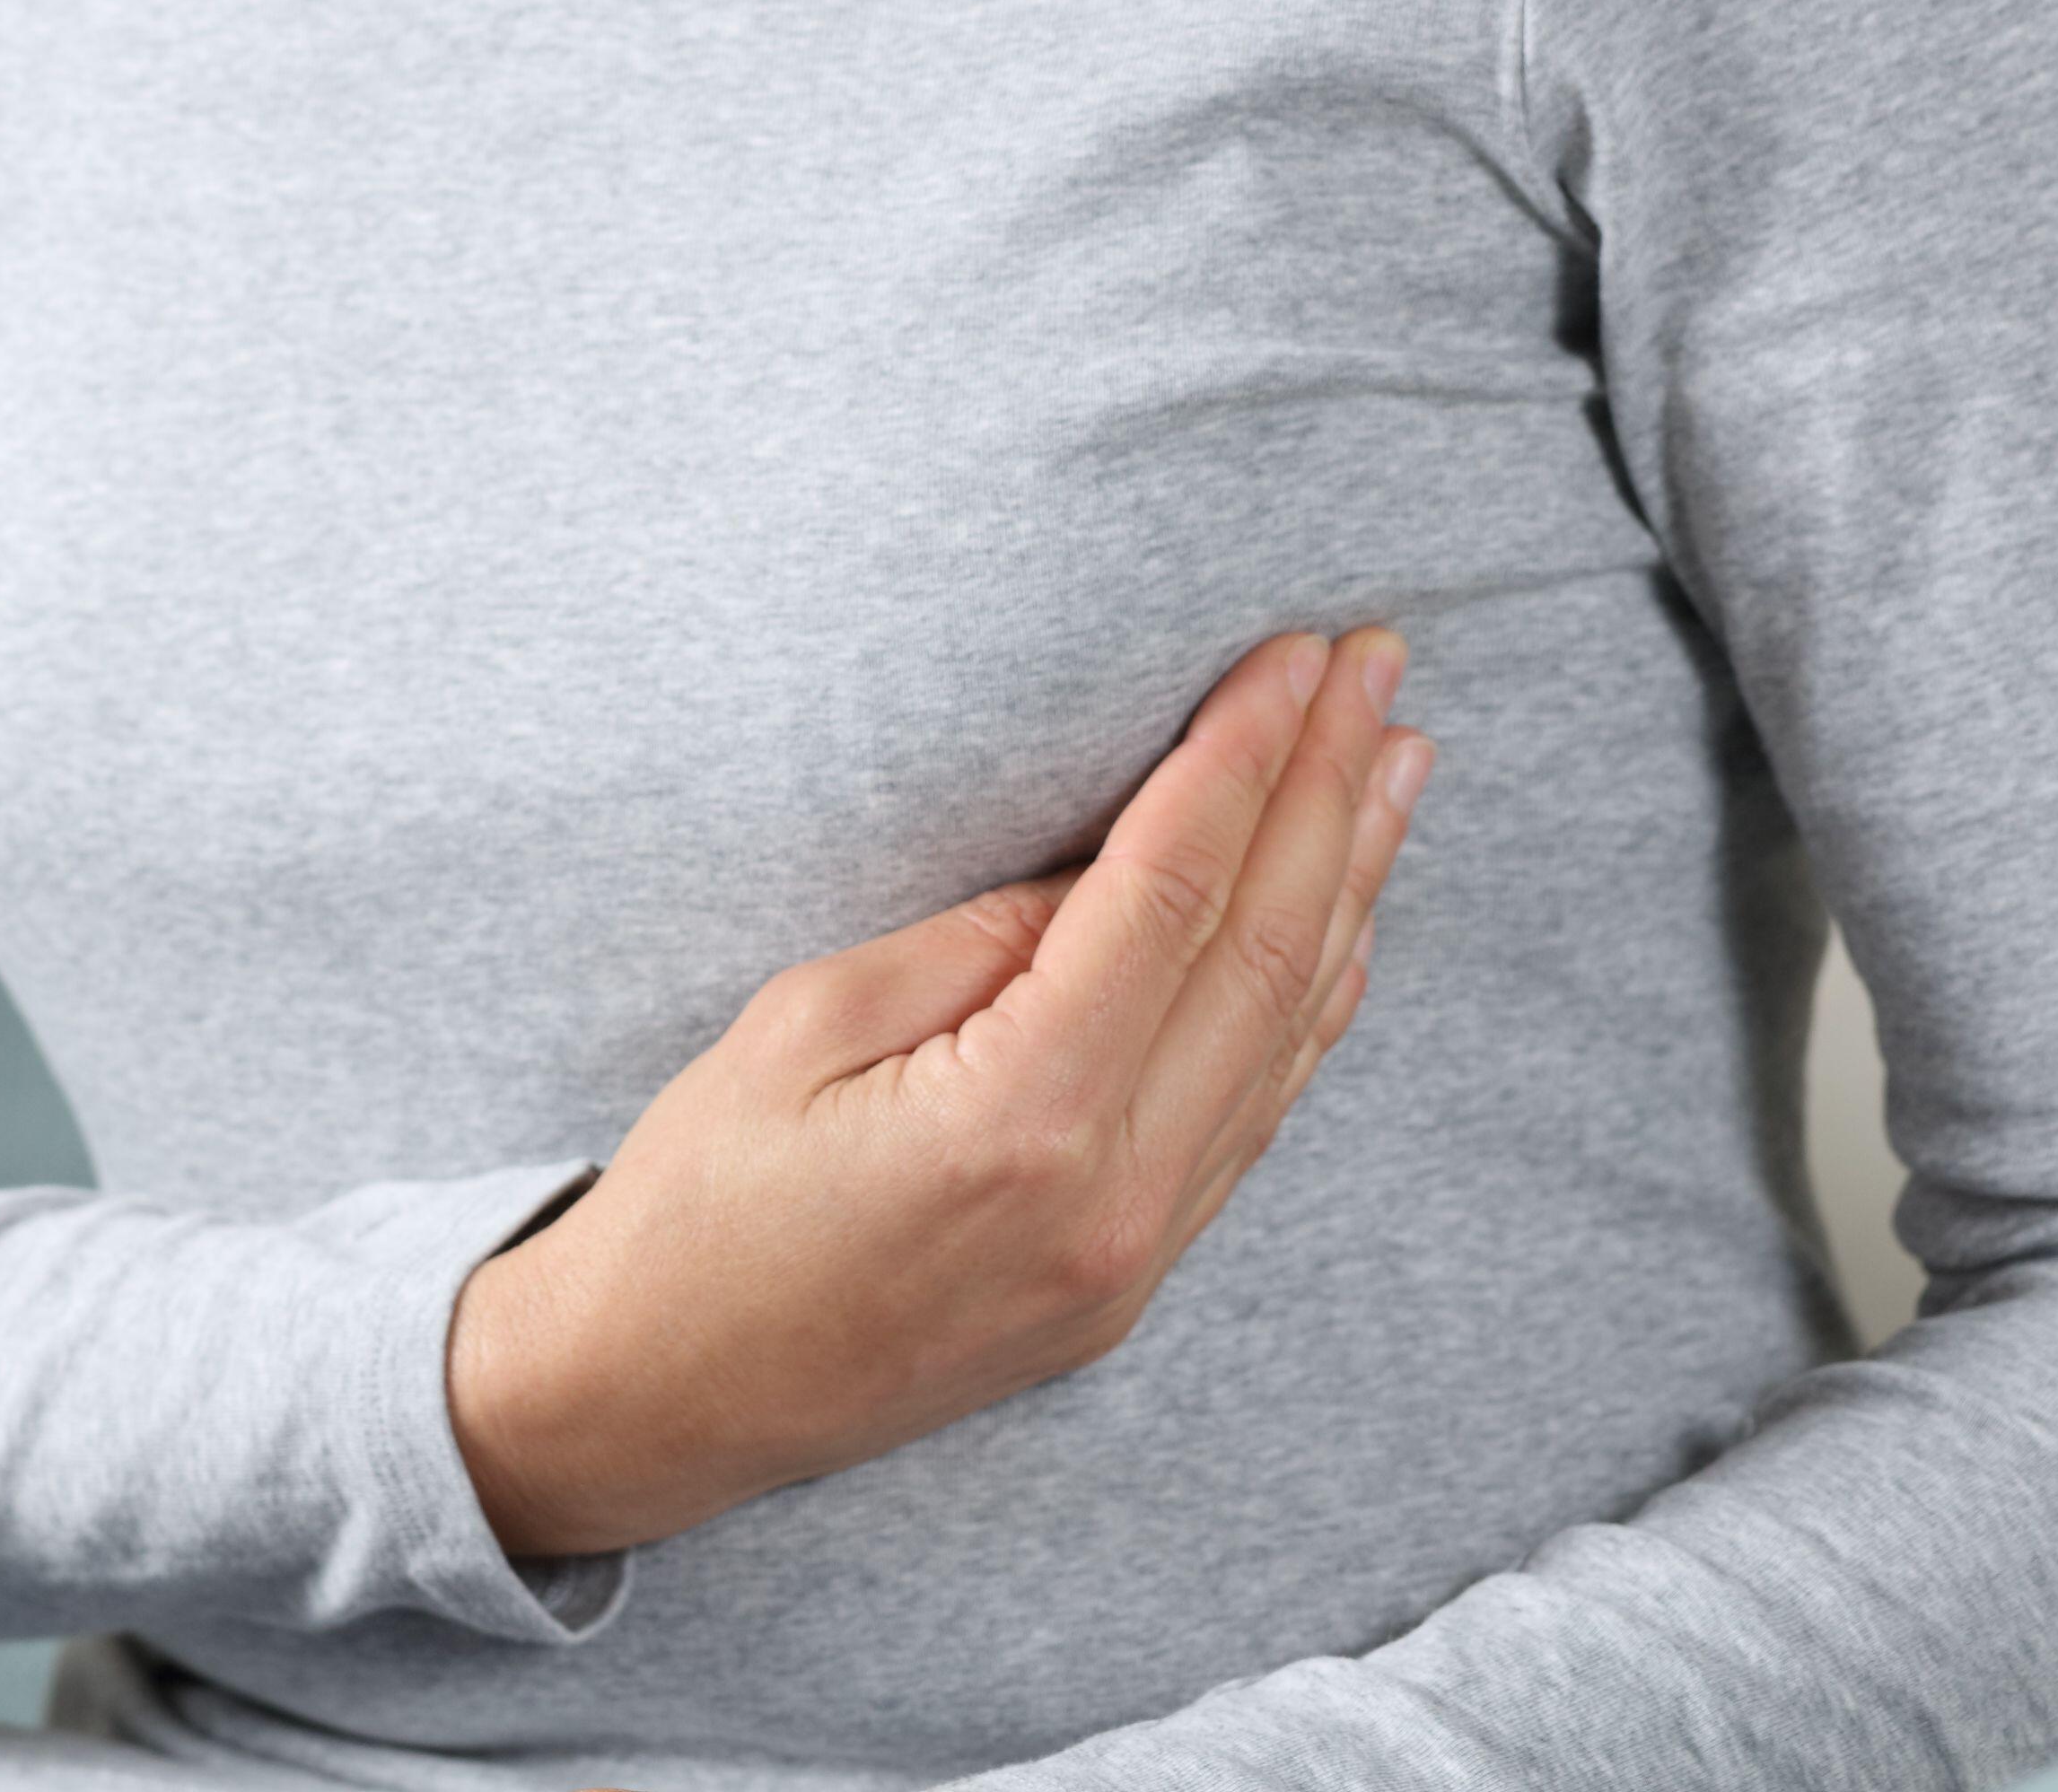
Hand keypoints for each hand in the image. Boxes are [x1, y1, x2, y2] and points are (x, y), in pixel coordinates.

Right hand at [445, 624, 1429, 1559]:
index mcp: (1021, 1121)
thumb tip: (1113, 867)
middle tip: (1378, 666)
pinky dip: (1309, 1002)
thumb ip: (981, 942)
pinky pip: (1252, 1117)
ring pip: (1286, 1039)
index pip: (1172, 896)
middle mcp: (1114, 1200)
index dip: (1243, 760)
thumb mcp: (805, 1023)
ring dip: (1350, 888)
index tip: (1296, 655)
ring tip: (1397, 763)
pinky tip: (1343, 921)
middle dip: (1331, 795)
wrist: (660, 1402)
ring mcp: (1136, 1258)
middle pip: (1264, 957)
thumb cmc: (699, 1204)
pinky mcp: (1128, 1285)